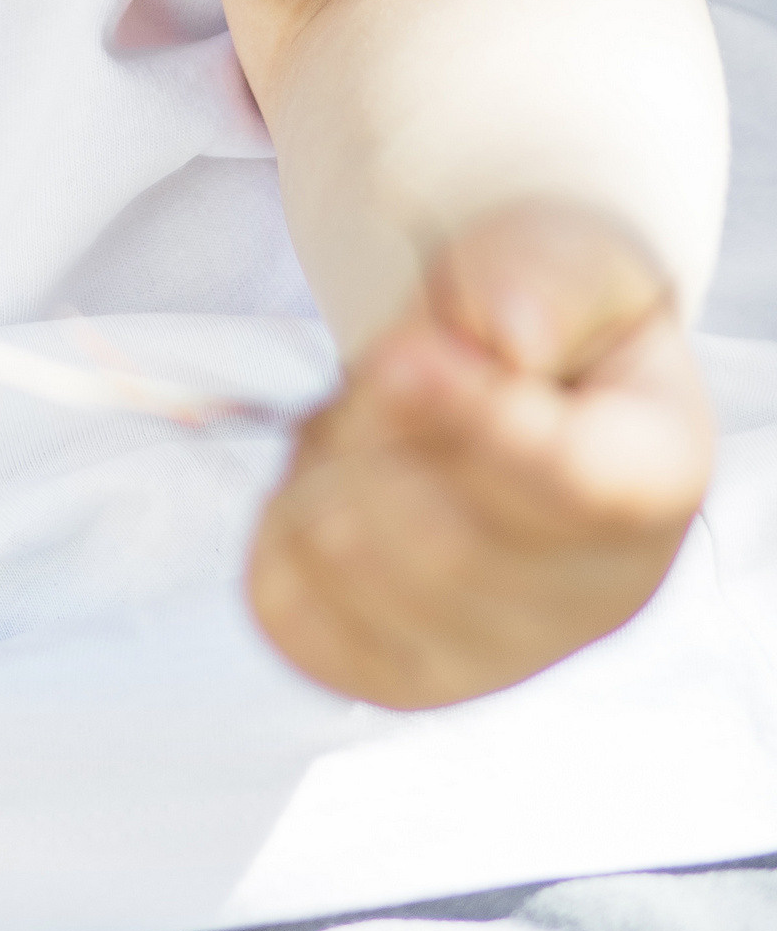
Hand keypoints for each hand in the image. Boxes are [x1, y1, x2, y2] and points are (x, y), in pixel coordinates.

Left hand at [247, 202, 711, 707]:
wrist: (482, 368)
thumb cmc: (530, 313)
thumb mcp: (555, 254)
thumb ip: (539, 278)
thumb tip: (508, 332)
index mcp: (653, 475)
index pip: (576, 484)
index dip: (473, 421)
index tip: (398, 356)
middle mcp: (595, 596)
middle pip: (447, 548)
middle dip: (374, 433)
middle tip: (381, 368)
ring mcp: (498, 655)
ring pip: (358, 585)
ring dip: (322, 473)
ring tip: (361, 423)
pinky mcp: (399, 675)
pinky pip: (292, 616)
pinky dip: (277, 528)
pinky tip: (326, 483)